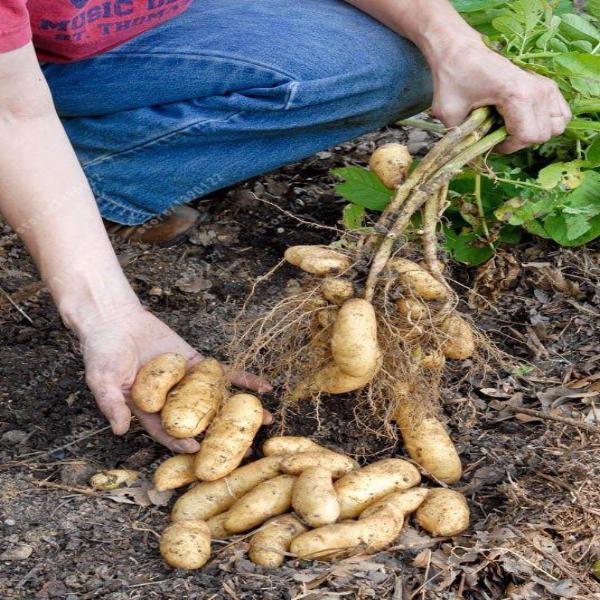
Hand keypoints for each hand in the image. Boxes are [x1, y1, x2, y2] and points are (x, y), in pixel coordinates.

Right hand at [79, 305, 271, 451]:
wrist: (115, 321)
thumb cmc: (102, 353)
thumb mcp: (102, 380)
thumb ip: (111, 403)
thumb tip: (120, 429)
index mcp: (148, 411)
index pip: (167, 431)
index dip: (180, 440)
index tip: (196, 447)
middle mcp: (171, 401)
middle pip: (199, 421)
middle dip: (221, 434)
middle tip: (244, 446)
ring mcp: (187, 382)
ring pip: (216, 400)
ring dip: (239, 410)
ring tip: (264, 420)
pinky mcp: (197, 363)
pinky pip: (222, 373)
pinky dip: (241, 379)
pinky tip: (262, 387)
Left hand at [428, 41, 570, 152]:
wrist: (460, 50)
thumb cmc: (453, 79)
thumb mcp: (449, 113)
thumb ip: (461, 140)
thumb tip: (470, 162)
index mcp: (517, 95)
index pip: (528, 136)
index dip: (508, 147)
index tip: (491, 142)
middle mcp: (538, 89)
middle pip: (543, 134)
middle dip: (519, 142)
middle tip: (499, 135)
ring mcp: (545, 85)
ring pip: (556, 125)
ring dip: (534, 132)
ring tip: (512, 127)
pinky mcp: (546, 84)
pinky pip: (560, 113)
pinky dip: (545, 122)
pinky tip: (523, 120)